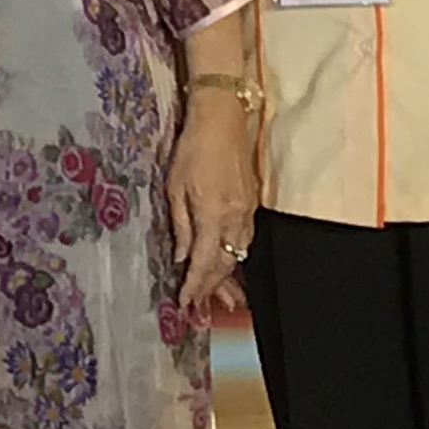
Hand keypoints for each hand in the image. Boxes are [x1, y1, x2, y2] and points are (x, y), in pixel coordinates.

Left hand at [164, 92, 258, 313]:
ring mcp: (248, 213)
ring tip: (220, 299)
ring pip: (238, 255)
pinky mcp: (252, 205)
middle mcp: (235, 219)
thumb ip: (182, 226)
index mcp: (213, 214)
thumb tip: (183, 258)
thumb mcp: (175, 187)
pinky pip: (244, 241)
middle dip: (212, 288)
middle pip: (226, 264)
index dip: (195, 285)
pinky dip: (235, 258)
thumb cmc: (192, 150)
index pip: (205, 262)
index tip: (185, 303)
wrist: (222, 121)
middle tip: (200, 307)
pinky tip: (229, 266)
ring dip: (227, 278)